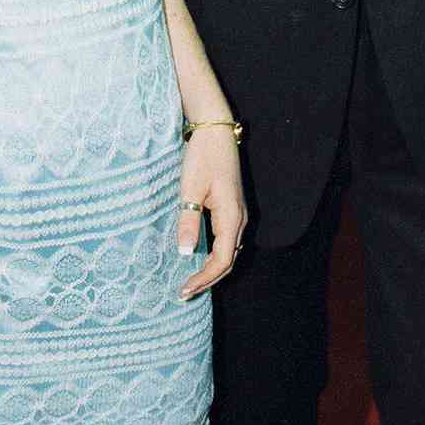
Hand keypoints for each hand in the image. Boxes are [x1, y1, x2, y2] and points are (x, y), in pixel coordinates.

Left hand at [177, 122, 246, 298]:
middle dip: (207, 280)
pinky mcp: (231, 209)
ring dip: (211, 270)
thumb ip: (189, 221)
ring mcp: (237, 215)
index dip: (204, 279)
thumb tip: (186, 253)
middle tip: (184, 293)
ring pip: (228, 252)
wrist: (215, 131)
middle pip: (228, 261)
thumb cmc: (202, 157)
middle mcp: (239, 220)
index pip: (222, 260)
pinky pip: (226, 241)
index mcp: (232, 217)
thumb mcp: (190, 189)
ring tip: (190, 282)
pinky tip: (199, 259)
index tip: (185, 290)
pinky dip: (214, 256)